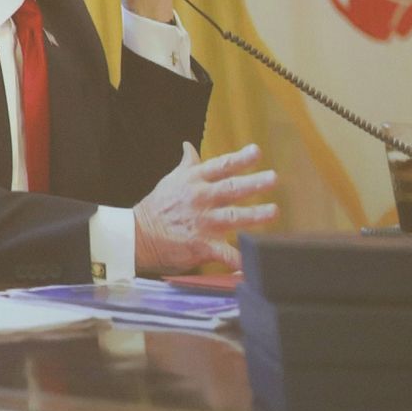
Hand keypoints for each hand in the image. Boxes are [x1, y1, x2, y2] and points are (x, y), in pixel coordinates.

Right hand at [133, 143, 277, 273]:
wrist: (138, 235)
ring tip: (273, 211)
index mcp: (194, 181)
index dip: (240, 158)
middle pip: (231, 189)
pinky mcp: (201, 245)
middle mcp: (200, 199)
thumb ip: (187, 165)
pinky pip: (225, 254)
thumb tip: (189, 146)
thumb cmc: (157, 206)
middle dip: (253, 183)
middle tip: (273, 178)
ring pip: (234, 217)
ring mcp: (202, 222)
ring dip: (255, 215)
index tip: (257, 151)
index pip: (221, 166)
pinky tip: (251, 264)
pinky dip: (238, 260)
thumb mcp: (171, 180)